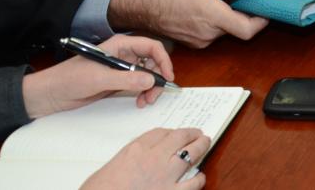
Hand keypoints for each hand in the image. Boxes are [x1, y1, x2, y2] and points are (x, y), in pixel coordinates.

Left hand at [22, 35, 174, 118]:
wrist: (50, 94)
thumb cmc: (70, 79)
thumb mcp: (100, 78)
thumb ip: (127, 78)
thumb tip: (152, 80)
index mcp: (120, 45)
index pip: (151, 47)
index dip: (163, 60)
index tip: (167, 77)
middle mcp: (124, 55)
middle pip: (152, 62)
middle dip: (157, 78)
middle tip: (154, 95)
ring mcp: (121, 69)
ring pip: (147, 75)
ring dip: (150, 88)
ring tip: (145, 101)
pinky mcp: (117, 82)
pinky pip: (137, 85)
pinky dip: (142, 93)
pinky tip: (138, 102)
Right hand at [81, 127, 208, 189]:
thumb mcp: (109, 169)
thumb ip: (125, 161)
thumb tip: (132, 163)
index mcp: (136, 150)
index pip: (159, 133)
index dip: (170, 132)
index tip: (174, 133)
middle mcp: (154, 159)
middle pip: (180, 137)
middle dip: (191, 133)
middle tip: (197, 133)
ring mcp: (166, 176)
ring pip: (192, 153)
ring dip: (201, 147)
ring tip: (204, 144)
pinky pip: (193, 182)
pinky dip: (199, 178)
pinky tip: (199, 177)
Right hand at [109, 0, 268, 47]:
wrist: (140, 4)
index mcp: (213, 16)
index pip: (247, 30)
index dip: (261, 21)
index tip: (266, 10)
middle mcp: (208, 33)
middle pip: (237, 26)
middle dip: (242, 11)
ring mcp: (200, 40)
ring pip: (224, 29)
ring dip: (227, 14)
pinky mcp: (193, 42)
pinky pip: (212, 32)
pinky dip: (215, 20)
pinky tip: (207, 4)